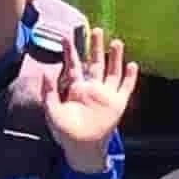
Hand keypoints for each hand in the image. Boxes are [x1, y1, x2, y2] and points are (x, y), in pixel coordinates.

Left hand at [44, 32, 139, 168]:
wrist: (81, 148)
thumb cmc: (65, 132)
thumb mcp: (52, 111)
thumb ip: (49, 91)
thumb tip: (46, 71)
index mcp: (76, 88)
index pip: (74, 65)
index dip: (71, 51)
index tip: (67, 36)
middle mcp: (92, 88)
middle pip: (95, 62)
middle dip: (95, 47)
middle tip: (96, 30)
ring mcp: (106, 95)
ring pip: (112, 71)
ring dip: (114, 57)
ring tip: (116, 42)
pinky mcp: (117, 104)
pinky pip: (126, 88)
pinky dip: (130, 77)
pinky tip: (132, 65)